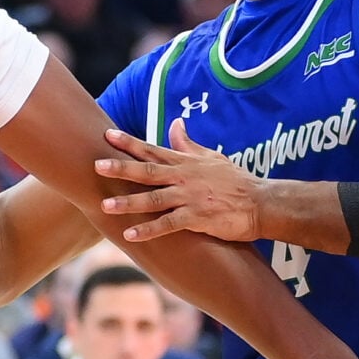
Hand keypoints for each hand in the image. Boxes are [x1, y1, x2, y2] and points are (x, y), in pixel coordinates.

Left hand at [95, 122, 264, 243]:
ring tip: (105, 204)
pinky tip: (130, 235)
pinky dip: (149, 230)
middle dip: (122, 168)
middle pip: (148, 171)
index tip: (107, 134)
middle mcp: (184, 178)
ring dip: (129, 202)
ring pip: (154, 199)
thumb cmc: (235, 181)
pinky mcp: (198, 218)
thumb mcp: (211, 157)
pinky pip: (169, 224)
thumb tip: (175, 123)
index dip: (129, 142)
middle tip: (97, 165)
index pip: (153, 150)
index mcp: (185, 163)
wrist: (261, 203)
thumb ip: (188, 144)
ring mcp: (190, 198)